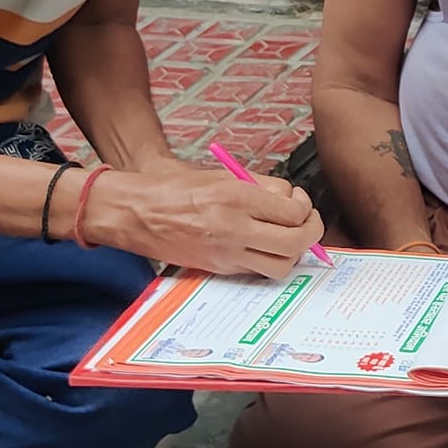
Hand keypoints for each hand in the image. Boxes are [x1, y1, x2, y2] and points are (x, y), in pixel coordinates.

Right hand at [84, 166, 325, 277]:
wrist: (136, 212)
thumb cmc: (176, 189)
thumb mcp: (222, 176)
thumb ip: (261, 187)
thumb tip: (292, 200)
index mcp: (235, 197)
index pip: (293, 212)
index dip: (305, 208)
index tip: (300, 202)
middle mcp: (233, 228)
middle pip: (295, 243)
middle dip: (311, 233)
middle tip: (307, 222)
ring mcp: (226, 254)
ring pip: (281, 266)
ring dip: (292, 253)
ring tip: (286, 237)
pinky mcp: (218, 270)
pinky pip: (258, 272)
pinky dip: (269, 260)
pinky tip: (263, 246)